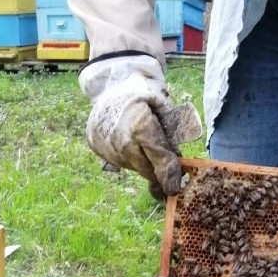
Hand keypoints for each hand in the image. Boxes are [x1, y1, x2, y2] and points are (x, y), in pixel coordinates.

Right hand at [80, 56, 201, 199]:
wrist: (107, 87)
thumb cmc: (140, 94)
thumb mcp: (162, 106)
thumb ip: (172, 131)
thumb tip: (179, 157)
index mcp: (141, 127)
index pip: (160, 159)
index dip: (170, 176)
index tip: (174, 189)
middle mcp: (122, 142)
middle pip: (148, 170)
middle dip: (160, 171)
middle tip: (169, 168)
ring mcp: (108, 148)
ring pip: (136, 168)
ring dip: (145, 163)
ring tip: (145, 142)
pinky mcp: (99, 149)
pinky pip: (122, 162)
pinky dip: (132, 157)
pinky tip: (132, 142)